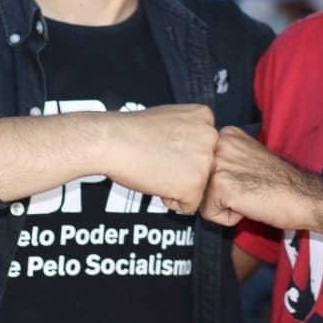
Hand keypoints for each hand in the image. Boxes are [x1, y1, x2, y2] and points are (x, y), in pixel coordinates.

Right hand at [98, 104, 217, 213]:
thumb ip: (190, 130)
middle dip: (184, 170)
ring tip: (158, 168)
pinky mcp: (194, 184)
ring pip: (199, 186)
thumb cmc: (132, 131)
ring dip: (178, 184)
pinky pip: (189, 205)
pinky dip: (171, 200)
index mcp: (205, 116)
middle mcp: (210, 136)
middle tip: (161, 160)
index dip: (184, 153)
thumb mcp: (171, 117)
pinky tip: (157, 182)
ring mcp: (205, 161)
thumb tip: (195, 144)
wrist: (112, 141)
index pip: (207, 146)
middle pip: (205, 167)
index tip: (167, 148)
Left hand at [202, 126, 316, 229]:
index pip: (203, 168)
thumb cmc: (279, 183)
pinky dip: (229, 218)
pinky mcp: (220, 186)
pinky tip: (249, 205)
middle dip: (221, 194)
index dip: (224, 182)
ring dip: (224, 205)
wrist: (303, 196)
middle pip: (200, 182)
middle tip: (250, 188)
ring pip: (203, 199)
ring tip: (249, 196)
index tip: (247, 179)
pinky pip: (210, 214)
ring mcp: (218, 164)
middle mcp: (219, 144)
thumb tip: (199, 172)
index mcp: (226, 134)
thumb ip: (226, 158)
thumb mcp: (248, 157)